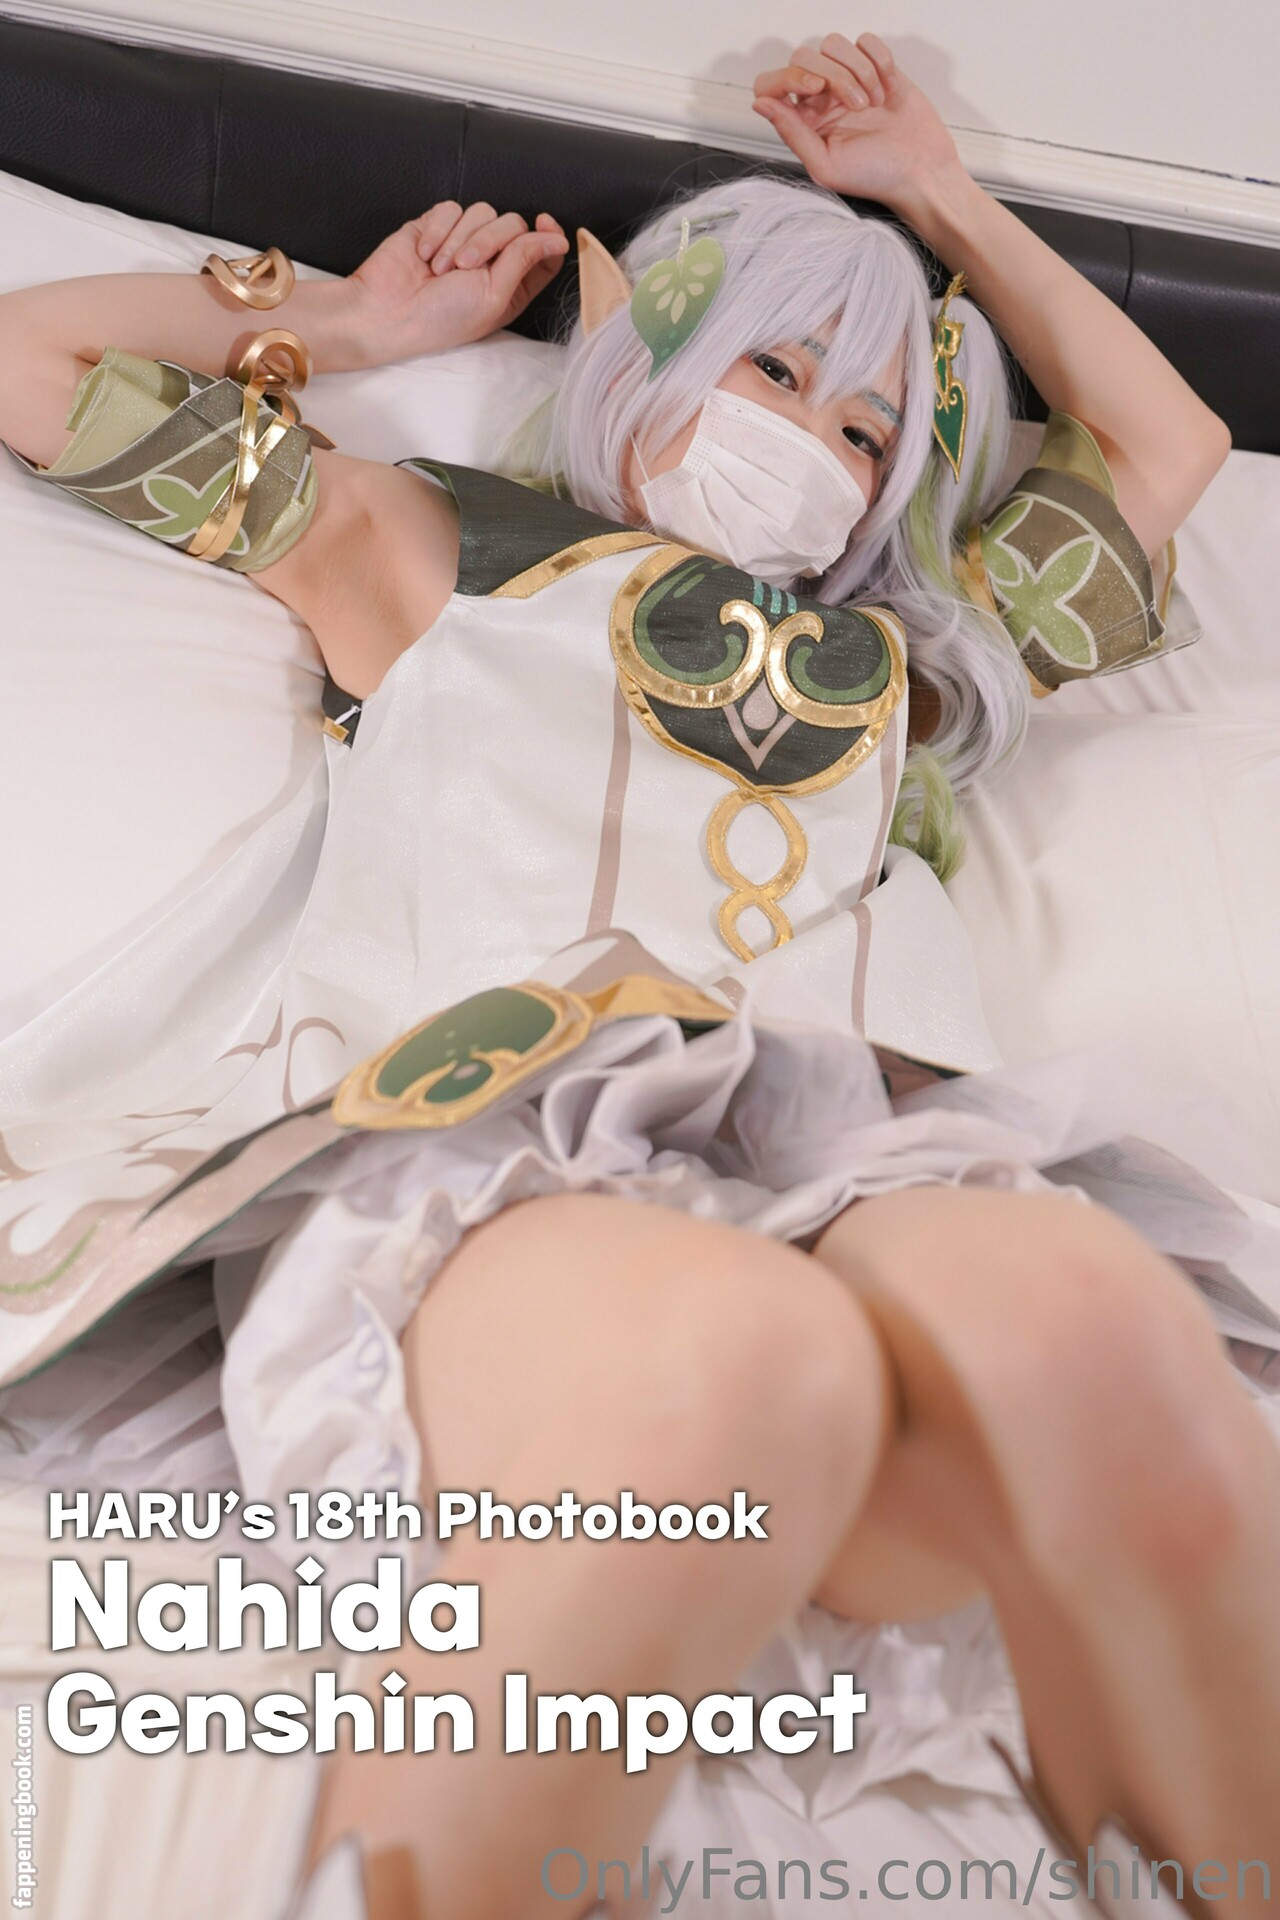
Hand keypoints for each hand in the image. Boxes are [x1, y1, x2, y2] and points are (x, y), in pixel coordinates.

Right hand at [348, 200, 568, 360]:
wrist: (389, 311)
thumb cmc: (442, 318)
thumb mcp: (495, 296)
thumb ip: (525, 260)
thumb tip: (558, 239)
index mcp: (511, 286)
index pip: (542, 251)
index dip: (547, 234)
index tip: (543, 224)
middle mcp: (491, 263)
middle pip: (513, 225)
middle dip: (489, 241)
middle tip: (464, 268)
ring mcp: (462, 241)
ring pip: (482, 212)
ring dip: (460, 240)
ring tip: (440, 269)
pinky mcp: (436, 226)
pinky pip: (451, 209)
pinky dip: (439, 230)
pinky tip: (424, 254)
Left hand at [752, 33, 960, 215]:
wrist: (921, 170)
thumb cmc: (874, 176)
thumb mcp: (826, 165)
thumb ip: (792, 133)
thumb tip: (761, 103)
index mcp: (803, 121)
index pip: (773, 84)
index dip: (789, 77)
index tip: (816, 89)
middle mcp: (821, 97)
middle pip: (804, 56)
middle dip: (834, 76)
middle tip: (858, 106)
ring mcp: (848, 79)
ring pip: (834, 44)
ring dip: (858, 70)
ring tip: (875, 103)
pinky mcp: (877, 67)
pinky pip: (867, 42)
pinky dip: (879, 62)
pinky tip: (888, 90)